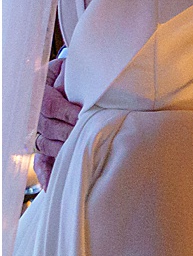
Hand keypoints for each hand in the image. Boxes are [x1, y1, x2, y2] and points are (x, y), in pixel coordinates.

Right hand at [34, 57, 80, 187]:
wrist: (59, 78)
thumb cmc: (69, 74)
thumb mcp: (68, 69)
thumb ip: (70, 74)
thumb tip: (78, 82)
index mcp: (40, 95)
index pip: (51, 106)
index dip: (68, 112)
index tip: (84, 116)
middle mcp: (37, 117)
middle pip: (51, 128)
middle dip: (72, 133)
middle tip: (91, 135)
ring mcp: (40, 133)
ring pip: (49, 145)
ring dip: (65, 150)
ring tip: (84, 155)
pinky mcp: (44, 147)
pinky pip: (41, 162)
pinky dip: (46, 174)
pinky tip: (52, 186)